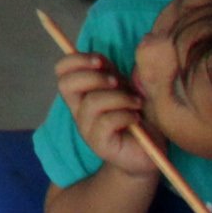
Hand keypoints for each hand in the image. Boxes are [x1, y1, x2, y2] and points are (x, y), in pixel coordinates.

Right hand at [53, 51, 156, 177]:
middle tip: (117, 81)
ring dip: (119, 97)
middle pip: (67, 84)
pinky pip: (107, 121)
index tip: (100, 61)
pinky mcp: (99, 144)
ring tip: (136, 103)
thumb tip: (102, 60)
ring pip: (92, 102)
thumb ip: (112, 74)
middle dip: (94, 76)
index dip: (77, 60)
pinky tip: (136, 118)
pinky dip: (126, 114)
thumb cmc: (138, 117)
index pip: (62, 70)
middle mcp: (78, 111)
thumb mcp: (125, 88)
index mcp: (82, 94)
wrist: (148, 152)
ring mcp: (87, 128)